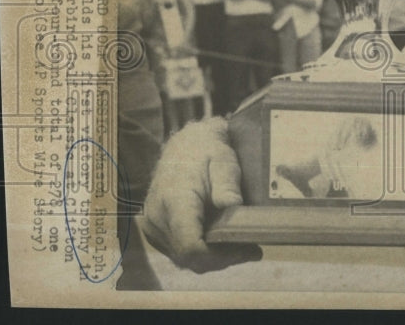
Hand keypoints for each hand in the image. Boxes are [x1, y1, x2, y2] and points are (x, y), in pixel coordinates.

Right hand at [142, 116, 261, 272]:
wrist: (182, 145)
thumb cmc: (206, 151)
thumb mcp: (224, 160)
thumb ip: (227, 184)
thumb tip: (233, 206)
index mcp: (175, 201)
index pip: (190, 246)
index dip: (217, 257)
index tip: (245, 250)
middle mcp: (158, 218)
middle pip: (188, 257)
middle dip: (221, 259)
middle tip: (252, 250)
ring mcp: (153, 226)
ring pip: (184, 259)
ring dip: (212, 258)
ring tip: (242, 246)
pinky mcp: (155, 231)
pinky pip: (178, 251)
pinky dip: (200, 252)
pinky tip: (223, 242)